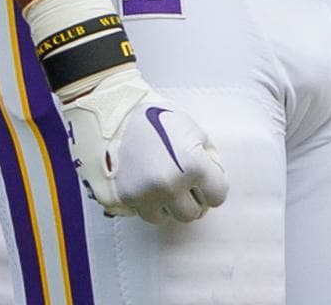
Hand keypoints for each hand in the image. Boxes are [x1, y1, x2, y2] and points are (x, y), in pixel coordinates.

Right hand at [55, 65, 227, 222]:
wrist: (113, 112)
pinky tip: (149, 188)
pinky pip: (147, 214)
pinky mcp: (127, 197)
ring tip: (164, 186)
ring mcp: (148, 193)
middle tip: (183, 183)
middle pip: (194, 212)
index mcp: (193, 165)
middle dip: (191, 198)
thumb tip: (213, 176)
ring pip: (170, 217)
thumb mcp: (191, 128)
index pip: (218, 196)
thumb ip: (208, 155)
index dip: (212, 186)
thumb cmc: (154, 117)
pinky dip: (151, 205)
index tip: (203, 180)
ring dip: (171, 205)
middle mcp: (172, 184)